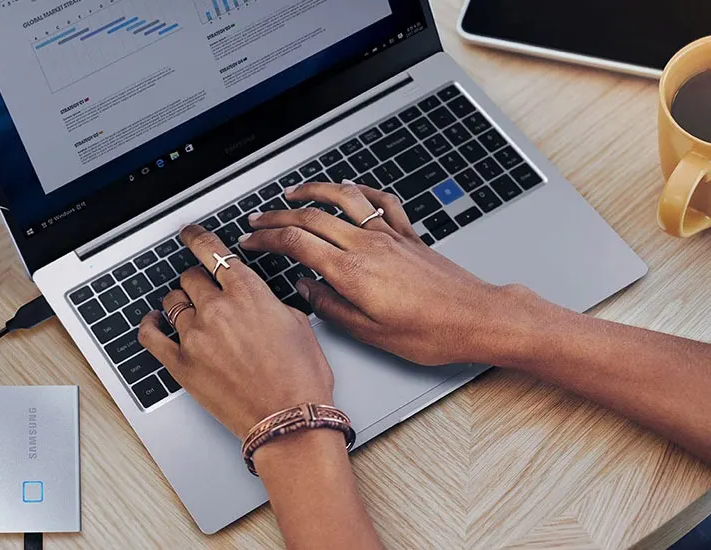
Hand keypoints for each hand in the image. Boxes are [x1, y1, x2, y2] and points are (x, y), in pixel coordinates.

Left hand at [138, 225, 333, 438]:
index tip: (189, 233)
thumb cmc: (300, 379)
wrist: (288, 420)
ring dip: (180, 303)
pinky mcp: (180, 364)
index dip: (197, 238)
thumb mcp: (298, 325)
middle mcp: (217, 309)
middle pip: (190, 277)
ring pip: (172, 302)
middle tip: (204, 289)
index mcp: (248, 293)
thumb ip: (270, 304)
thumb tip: (260, 302)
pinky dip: (149, 324)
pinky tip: (154, 321)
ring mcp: (195, 336)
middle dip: (197, 280)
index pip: (212, 252)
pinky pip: (150, 335)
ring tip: (189, 311)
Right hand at [239, 181, 530, 365]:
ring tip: (293, 192)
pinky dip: (361, 190)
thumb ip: (332, 307)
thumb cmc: (431, 332)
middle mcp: (368, 245)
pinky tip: (352, 189)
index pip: (297, 244)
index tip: (251, 241)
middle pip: (312, 217)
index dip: (268, 239)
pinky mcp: (408, 235)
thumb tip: (306, 290)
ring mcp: (389, 235)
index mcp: (352, 272)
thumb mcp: (371, 333)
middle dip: (278, 216)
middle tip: (258, 220)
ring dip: (314, 191)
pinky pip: (381, 201)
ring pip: (344, 199)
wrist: (477, 318)